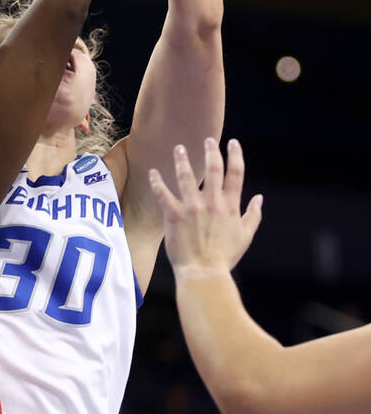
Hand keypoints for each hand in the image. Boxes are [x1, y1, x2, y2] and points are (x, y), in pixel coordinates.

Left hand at [149, 138, 263, 275]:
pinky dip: (157, 182)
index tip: (233, 143)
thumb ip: (253, 215)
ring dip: (182, 160)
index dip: (235, 156)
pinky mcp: (174, 215)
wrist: (204, 273)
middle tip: (208, 140)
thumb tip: (259, 198)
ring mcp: (192, 207)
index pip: (235, 174)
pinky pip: (163, 194)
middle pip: (213, 169)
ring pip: (186, 176)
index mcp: (230, 206)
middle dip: (211, 151)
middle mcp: (212, 202)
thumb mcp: (245, 236)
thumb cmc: (225, 257)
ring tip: (180, 148)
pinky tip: (153, 172)